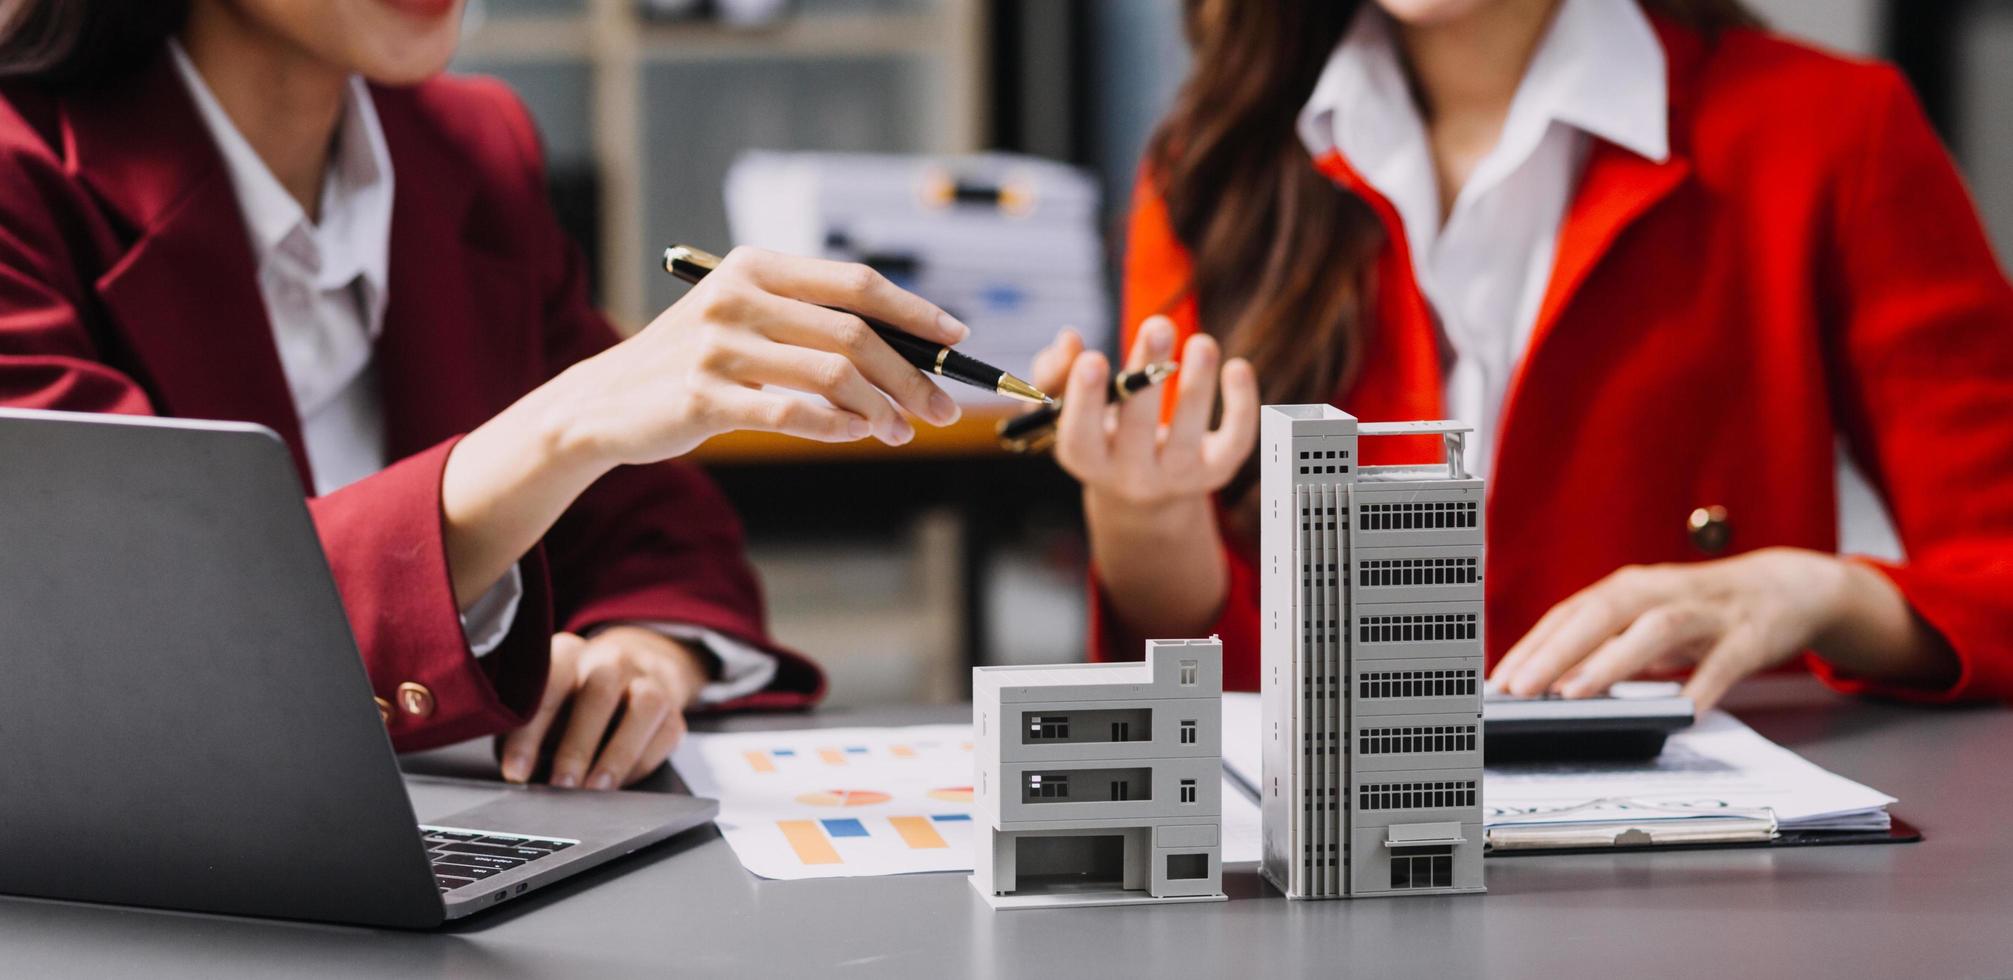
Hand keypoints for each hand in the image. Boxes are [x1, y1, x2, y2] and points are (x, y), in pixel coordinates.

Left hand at [499, 628, 709, 788]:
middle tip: (560, 785)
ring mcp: (647, 682)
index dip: (529, 732)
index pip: (548, 684)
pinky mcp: (673, 711)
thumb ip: (524, 731)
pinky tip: (617, 786)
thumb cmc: (572, 701)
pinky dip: (640, 764)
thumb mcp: (541, 706)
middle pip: (598, 693)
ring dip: (617, 754)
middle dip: (577, 746)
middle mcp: (610, 660)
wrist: (632, 677)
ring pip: (643, 708)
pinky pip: (665, 734)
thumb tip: (515, 772)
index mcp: (569, 653)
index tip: (516, 772)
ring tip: (595, 790)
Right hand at [556, 247, 967, 465]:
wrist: (605, 403)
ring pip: (832, 376)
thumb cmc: (695, 363)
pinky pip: (793, 413)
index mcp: (757, 267)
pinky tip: (856, 434)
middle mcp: (738, 296)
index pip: (856, 283)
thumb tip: (906, 353)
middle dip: (909, 375)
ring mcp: (718, 346)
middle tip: (940, 407)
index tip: (955, 337)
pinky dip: (836, 427)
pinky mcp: (704, 397)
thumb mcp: (746, 320)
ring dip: (879, 408)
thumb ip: (811, 324)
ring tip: (899, 431)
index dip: (913, 311)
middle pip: (854, 334)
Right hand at [1032, 316, 1258, 513]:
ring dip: (1197, 386)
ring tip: (1202, 342)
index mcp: (1088, 460)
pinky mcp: (1217, 471)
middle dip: (1147, 377)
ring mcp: (1176, 477)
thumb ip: (1058, 372)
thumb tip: (1069, 339)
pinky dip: (1241, 406)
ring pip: (1187, 436)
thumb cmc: (1102, 434)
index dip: (1086, 401)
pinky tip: (1238, 367)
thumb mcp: (1071, 409)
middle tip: (1157, 325)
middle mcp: (1130, 476)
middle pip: (1137, 430)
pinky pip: (1235, 440)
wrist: (1146, 497)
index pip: (1081, 437)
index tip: (1093, 358)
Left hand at [1487, 548, 1928, 711]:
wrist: (1783, 589)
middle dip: (1556, 652)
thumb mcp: (1644, 619)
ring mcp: (1705, 611)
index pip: (1569, 613)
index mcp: (1628, 589)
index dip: (1532, 646)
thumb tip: (1548, 681)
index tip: (1499, 682)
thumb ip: (1604, 644)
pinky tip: (1682, 711)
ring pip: (1655, 630)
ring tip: (1575, 694)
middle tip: (1520, 689)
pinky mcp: (1747, 635)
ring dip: (1613, 661)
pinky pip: (1723, 663)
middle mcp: (1660, 592)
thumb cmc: (1699, 610)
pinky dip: (1702, 685)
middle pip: (1602, 614)